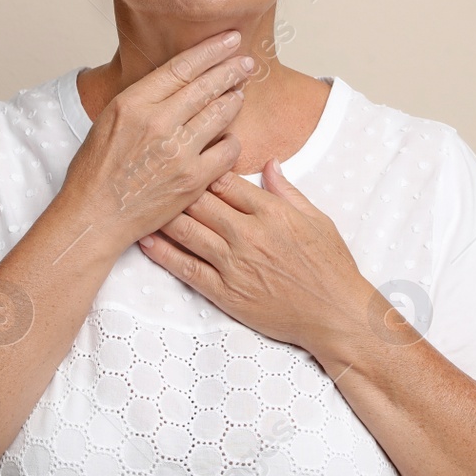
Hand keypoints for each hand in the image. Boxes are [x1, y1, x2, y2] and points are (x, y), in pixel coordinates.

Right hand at [56, 31, 255, 246]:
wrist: (95, 216)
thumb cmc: (97, 172)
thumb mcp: (110, 120)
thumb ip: (144, 99)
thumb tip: (176, 80)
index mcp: (133, 103)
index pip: (182, 66)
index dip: (211, 50)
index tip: (229, 40)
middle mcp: (158, 123)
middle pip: (207, 85)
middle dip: (231, 70)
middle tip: (246, 62)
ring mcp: (178, 152)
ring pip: (221, 114)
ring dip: (234, 100)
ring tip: (239, 94)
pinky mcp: (193, 179)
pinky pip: (228, 150)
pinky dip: (231, 141)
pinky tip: (228, 138)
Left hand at [136, 156, 377, 363]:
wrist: (335, 314)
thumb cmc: (330, 266)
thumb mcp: (317, 219)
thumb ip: (288, 191)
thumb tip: (269, 162)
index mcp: (272, 213)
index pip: (226, 181)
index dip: (203, 169)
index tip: (187, 161)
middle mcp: (249, 235)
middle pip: (200, 202)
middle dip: (176, 187)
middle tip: (153, 175)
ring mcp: (235, 265)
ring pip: (188, 231)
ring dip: (162, 215)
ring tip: (140, 201)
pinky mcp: (226, 292)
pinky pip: (187, 269)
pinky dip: (164, 254)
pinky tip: (146, 240)